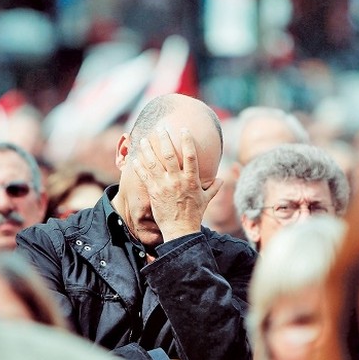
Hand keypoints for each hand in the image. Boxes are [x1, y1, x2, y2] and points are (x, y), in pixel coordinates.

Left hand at [131, 127, 221, 241]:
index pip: (191, 156)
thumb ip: (213, 188)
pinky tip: (135, 158)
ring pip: (154, 163)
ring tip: (143, 139)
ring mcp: (164, 186)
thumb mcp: (205, 200)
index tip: (184, 129)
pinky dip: (139, 166)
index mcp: (192, 180)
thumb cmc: (194, 215)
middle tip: (160, 129)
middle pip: (169, 155)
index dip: (187, 141)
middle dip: (164, 140)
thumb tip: (222, 179)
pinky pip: (145, 176)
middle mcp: (177, 180)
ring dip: (148, 150)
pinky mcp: (154, 192)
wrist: (180, 230)